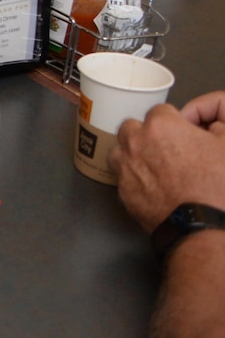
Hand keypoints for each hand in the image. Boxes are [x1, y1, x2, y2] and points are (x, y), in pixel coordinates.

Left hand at [112, 96, 224, 229]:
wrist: (202, 225)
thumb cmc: (216, 187)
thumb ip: (217, 127)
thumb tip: (210, 126)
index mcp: (161, 125)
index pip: (162, 111)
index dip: (175, 123)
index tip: (183, 135)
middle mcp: (136, 141)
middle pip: (134, 127)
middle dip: (148, 135)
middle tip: (168, 151)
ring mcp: (125, 166)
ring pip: (122, 150)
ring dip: (135, 154)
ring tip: (156, 168)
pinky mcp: (122, 189)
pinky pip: (123, 176)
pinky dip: (134, 178)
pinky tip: (152, 187)